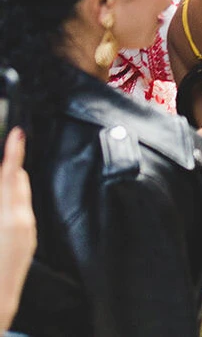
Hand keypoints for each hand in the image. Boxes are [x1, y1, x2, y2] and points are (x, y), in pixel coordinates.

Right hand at [0, 128, 34, 334]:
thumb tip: (4, 182)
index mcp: (7, 217)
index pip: (10, 175)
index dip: (14, 151)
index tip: (18, 132)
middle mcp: (22, 220)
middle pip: (18, 182)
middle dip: (9, 168)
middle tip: (4, 154)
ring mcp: (28, 231)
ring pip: (21, 196)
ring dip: (10, 186)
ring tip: (0, 177)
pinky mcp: (29, 240)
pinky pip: (22, 211)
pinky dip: (12, 202)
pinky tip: (2, 206)